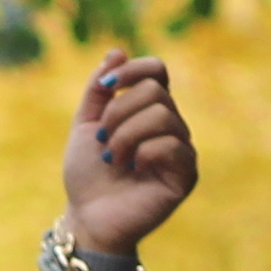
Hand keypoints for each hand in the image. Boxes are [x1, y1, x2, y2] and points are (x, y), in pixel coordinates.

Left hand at [61, 53, 197, 258]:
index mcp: (148, 111)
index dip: (133, 70)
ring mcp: (181, 150)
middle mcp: (170, 127)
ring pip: (163, 115)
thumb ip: (98, 90)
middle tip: (103, 141)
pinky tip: (133, 170)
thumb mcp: (85, 125)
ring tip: (113, 158)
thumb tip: (117, 51)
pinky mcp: (186, 176)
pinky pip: (172, 145)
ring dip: (127, 135)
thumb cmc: (88, 177)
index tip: (106, 88)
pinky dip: (144, 152)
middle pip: (155, 91)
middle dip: (119, 113)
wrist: (88, 219)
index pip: (157, 71)